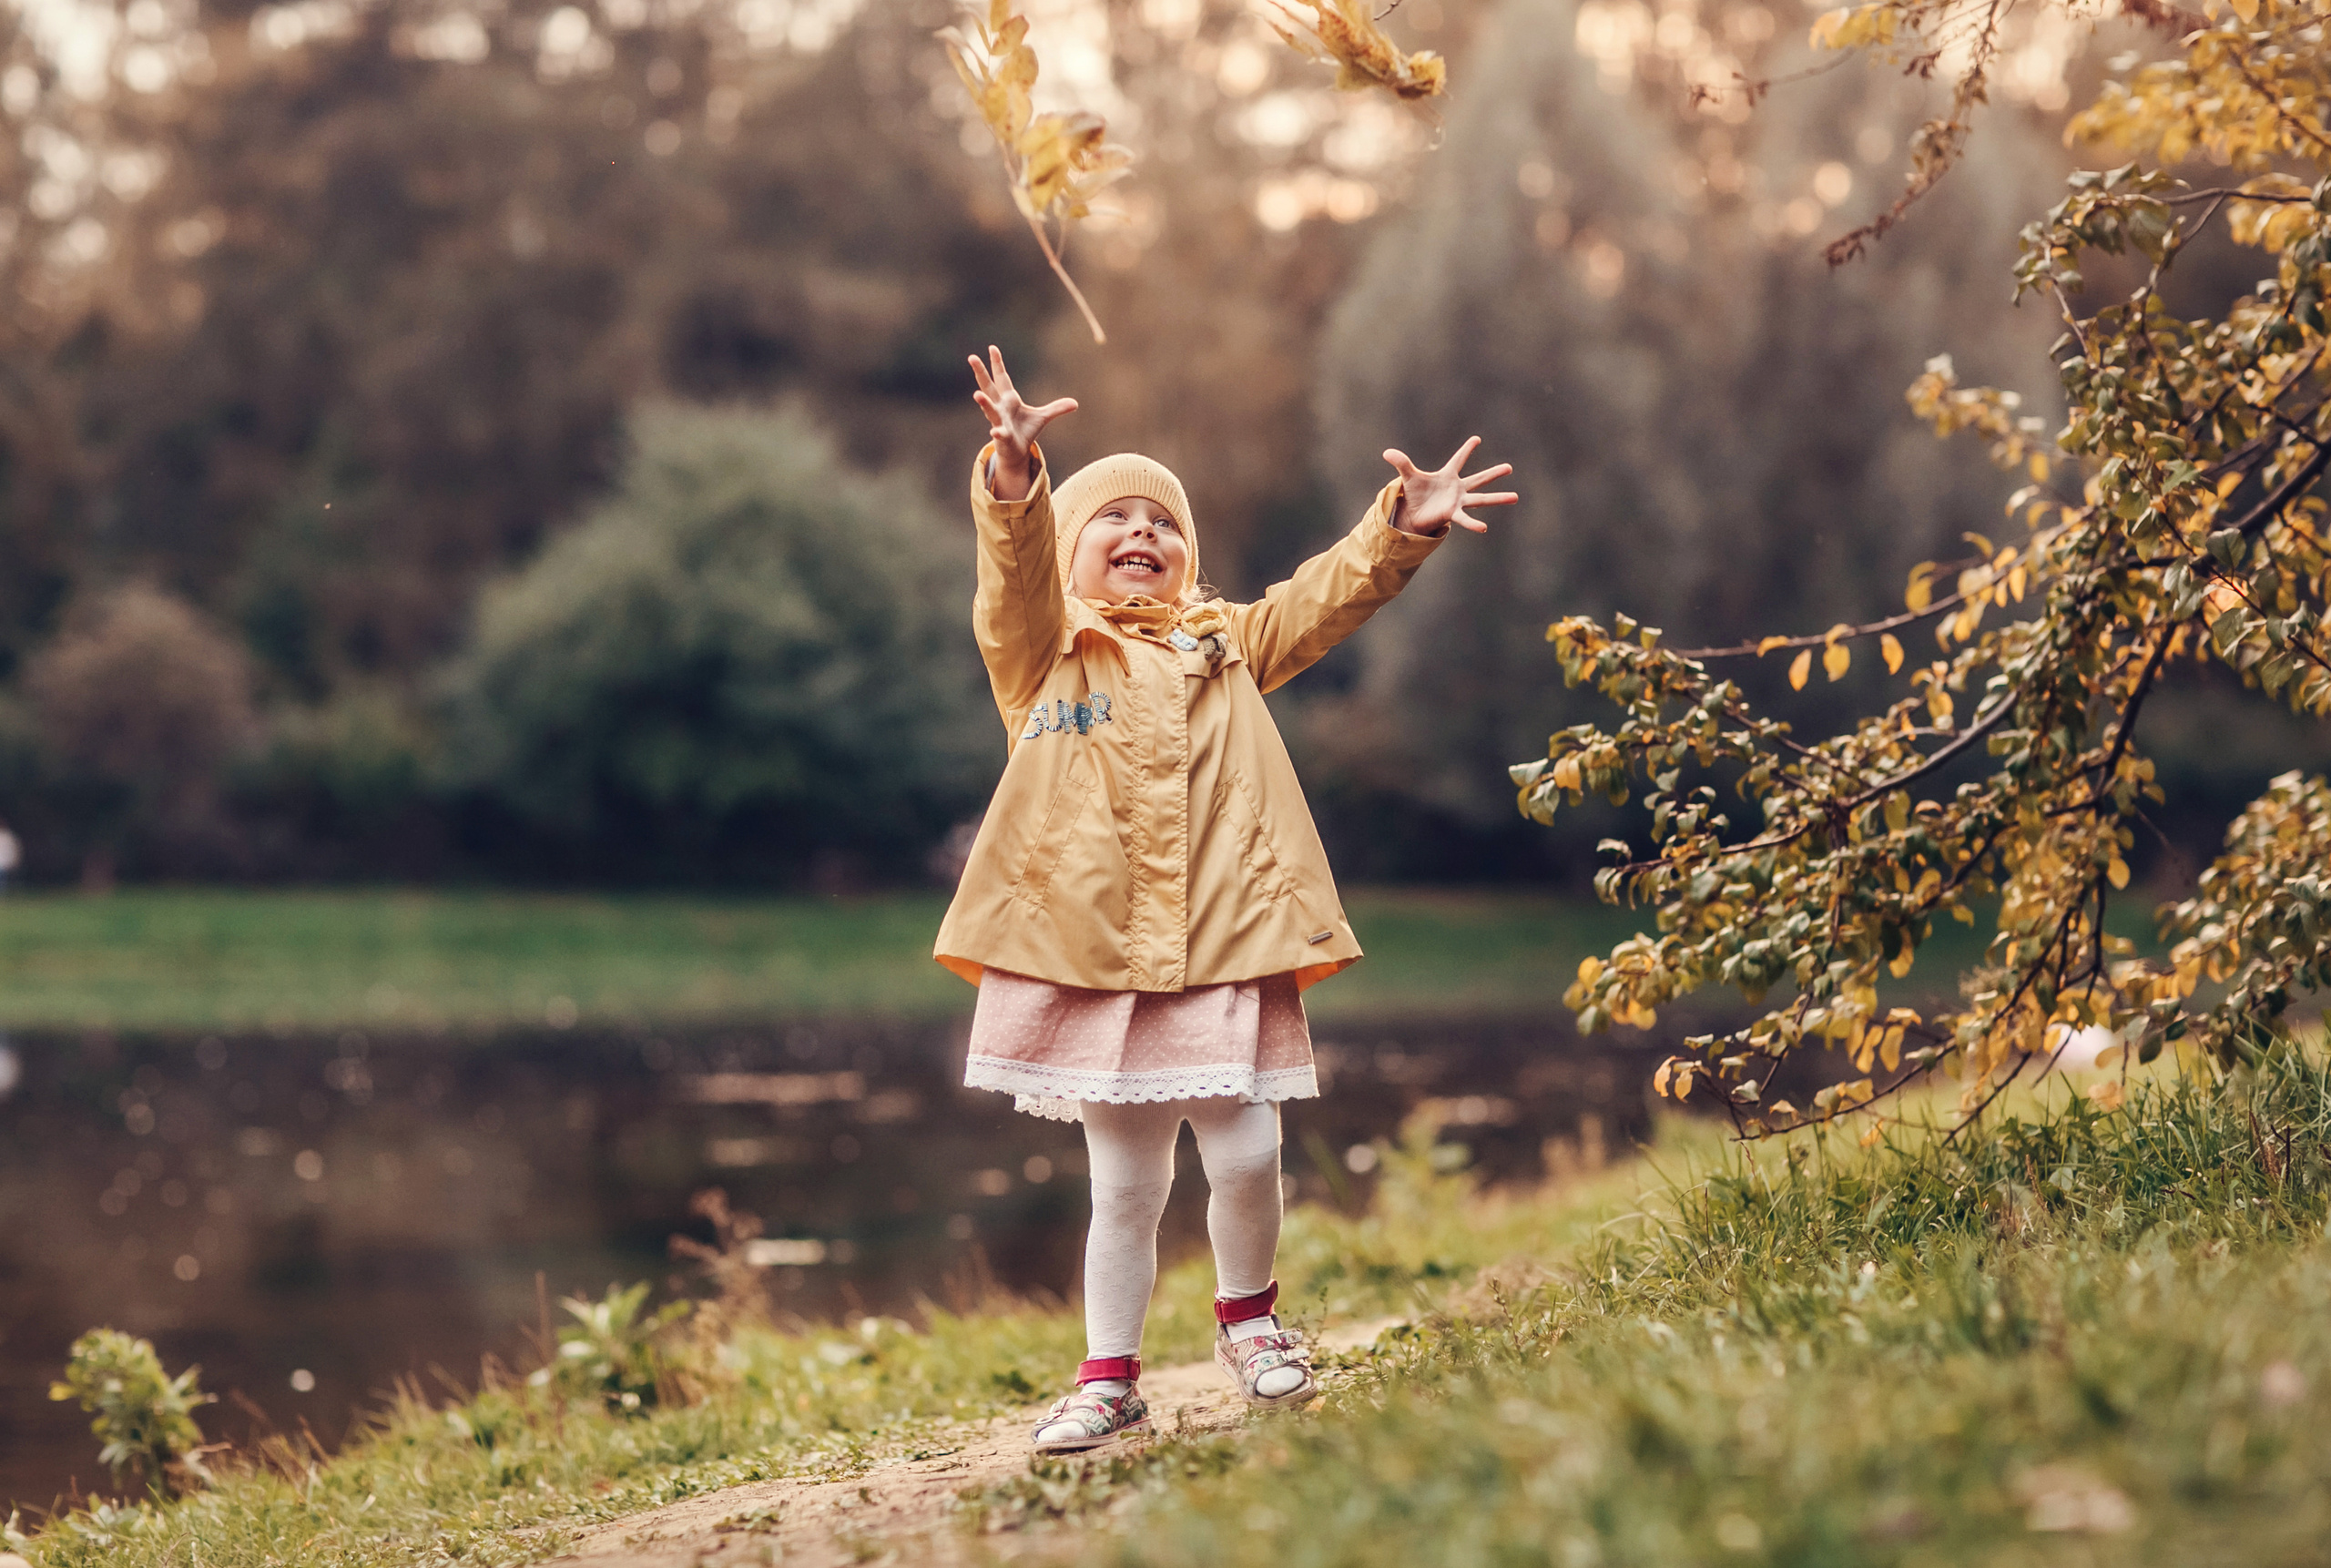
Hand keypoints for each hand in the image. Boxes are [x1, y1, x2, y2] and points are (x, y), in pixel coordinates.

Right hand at [969, 345, 1077, 501]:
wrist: (1017, 451)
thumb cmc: (1025, 431)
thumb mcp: (1043, 417)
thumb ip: (1056, 408)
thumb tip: (1075, 403)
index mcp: (1008, 399)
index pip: (1002, 378)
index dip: (997, 363)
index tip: (992, 348)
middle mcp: (1000, 407)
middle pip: (988, 387)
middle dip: (980, 373)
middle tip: (971, 357)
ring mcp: (999, 421)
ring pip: (989, 410)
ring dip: (984, 403)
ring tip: (976, 395)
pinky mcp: (1003, 436)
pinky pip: (1000, 433)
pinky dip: (998, 432)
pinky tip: (995, 432)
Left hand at [1383, 437, 1517, 536]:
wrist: (1413, 514)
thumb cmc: (1415, 494)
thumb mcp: (1408, 476)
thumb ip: (1401, 463)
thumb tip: (1386, 452)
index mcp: (1447, 476)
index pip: (1458, 459)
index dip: (1466, 450)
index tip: (1476, 439)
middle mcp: (1457, 488)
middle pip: (1478, 479)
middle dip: (1493, 473)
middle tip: (1510, 467)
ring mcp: (1458, 502)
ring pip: (1481, 499)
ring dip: (1498, 498)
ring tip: (1516, 497)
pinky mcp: (1452, 514)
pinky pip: (1465, 519)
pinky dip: (1472, 524)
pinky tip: (1483, 528)